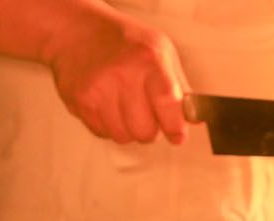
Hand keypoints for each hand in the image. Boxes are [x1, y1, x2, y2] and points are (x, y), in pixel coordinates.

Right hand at [44, 13, 188, 144]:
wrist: (77, 30)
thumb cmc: (124, 41)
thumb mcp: (160, 51)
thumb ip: (180, 86)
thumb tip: (196, 118)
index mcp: (149, 58)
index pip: (167, 102)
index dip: (174, 126)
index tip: (177, 136)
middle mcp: (123, 74)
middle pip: (145, 131)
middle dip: (150, 128)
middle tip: (146, 112)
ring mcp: (98, 90)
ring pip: (123, 137)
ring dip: (128, 129)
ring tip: (124, 105)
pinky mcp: (80, 103)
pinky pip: (103, 133)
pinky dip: (109, 125)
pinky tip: (107, 104)